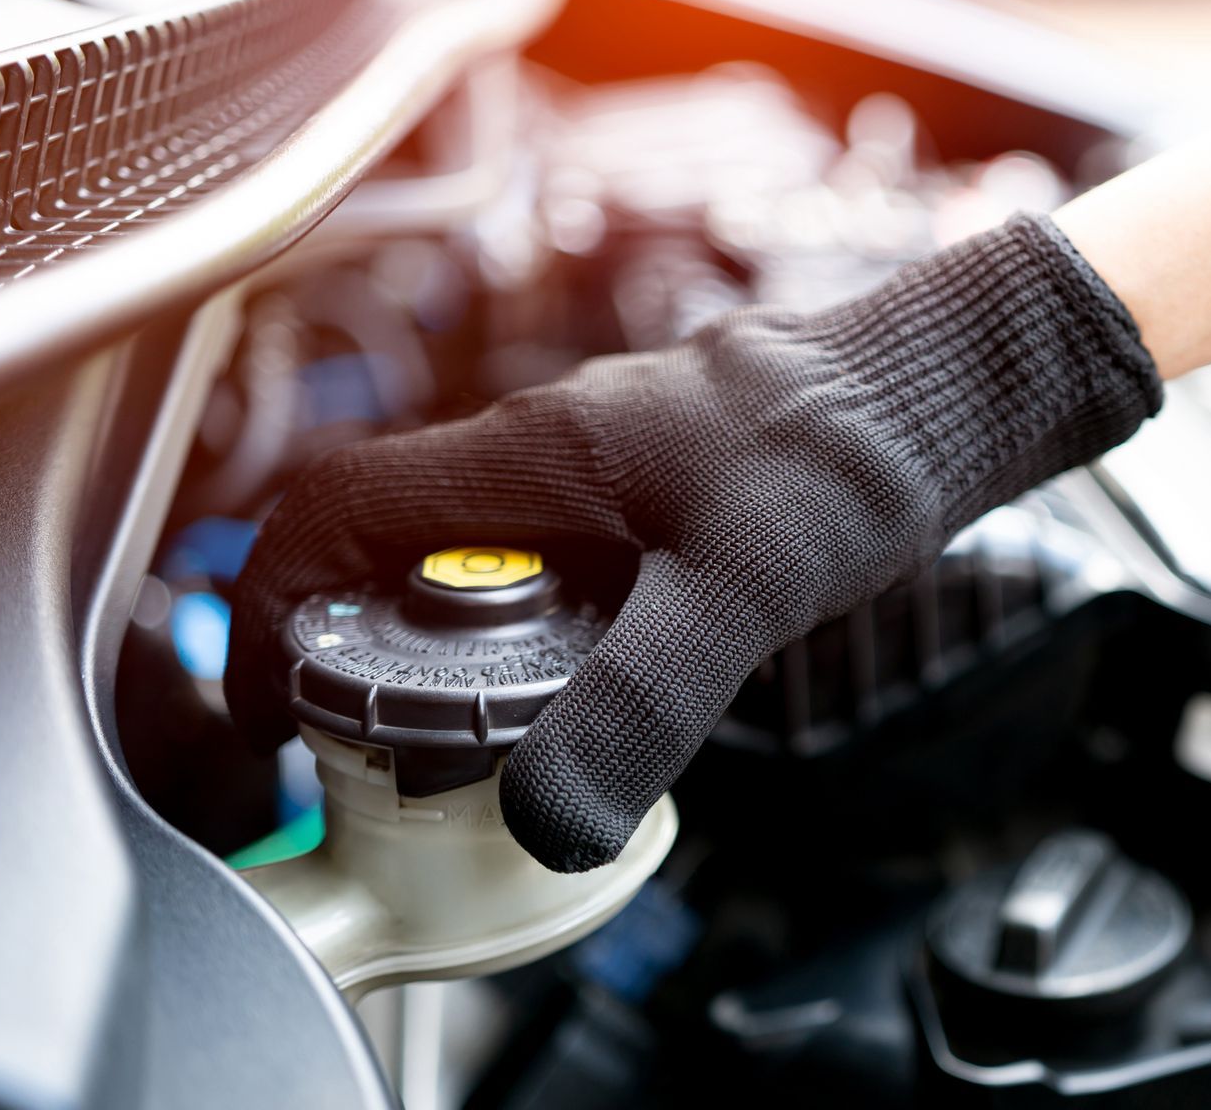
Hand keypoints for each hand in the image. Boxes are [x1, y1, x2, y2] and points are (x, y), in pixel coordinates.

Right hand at [223, 213, 1160, 871]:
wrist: (939, 390)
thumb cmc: (845, 457)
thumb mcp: (738, 591)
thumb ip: (642, 702)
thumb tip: (545, 820)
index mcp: (533, 456)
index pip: (337, 507)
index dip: (273, 600)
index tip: (271, 698)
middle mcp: (547, 450)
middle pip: (396, 543)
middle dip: (362, 645)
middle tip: (377, 741)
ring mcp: (599, 463)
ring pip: (480, 557)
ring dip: (459, 645)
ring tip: (487, 736)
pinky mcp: (650, 490)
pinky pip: (554, 562)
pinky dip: (540, 631)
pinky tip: (600, 683)